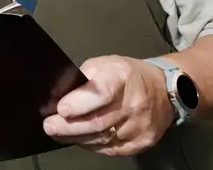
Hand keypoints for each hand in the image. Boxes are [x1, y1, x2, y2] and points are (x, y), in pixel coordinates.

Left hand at [42, 55, 173, 155]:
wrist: (163, 91)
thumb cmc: (127, 76)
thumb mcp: (105, 64)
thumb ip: (84, 77)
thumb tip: (60, 93)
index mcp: (122, 77)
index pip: (102, 92)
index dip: (80, 102)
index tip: (61, 109)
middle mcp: (134, 102)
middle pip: (98, 121)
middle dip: (69, 126)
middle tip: (50, 126)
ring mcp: (139, 126)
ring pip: (102, 138)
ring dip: (77, 137)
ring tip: (59, 133)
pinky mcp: (141, 142)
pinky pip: (110, 149)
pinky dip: (91, 145)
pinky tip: (80, 138)